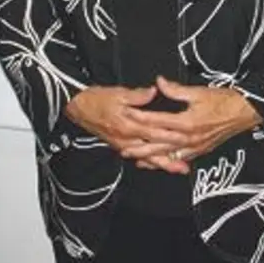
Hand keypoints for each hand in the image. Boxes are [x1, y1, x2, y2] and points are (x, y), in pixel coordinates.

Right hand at [63, 86, 186, 162]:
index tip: (185, 139)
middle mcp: (126, 139)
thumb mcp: (117, 93)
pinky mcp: (120, 145)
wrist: (78, 108)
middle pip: (153, 151)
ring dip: (162, 164)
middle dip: (170, 160)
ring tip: (177, 170)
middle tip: (185, 167)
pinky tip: (158, 164)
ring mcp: (123, 144)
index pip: (154, 132)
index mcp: (128, 125)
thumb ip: (137, 95)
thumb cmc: (96, 100)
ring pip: (146, 157)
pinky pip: (138, 156)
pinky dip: (150, 162)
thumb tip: (152, 92)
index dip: (171, 136)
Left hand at [119, 77, 262, 174]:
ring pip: (169, 155)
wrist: (246, 112)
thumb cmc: (224, 100)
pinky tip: (163, 164)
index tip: (127, 116)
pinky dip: (170, 162)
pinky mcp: (202, 149)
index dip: (140, 118)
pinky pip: (182, 158)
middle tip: (123, 149)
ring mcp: (196, 146)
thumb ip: (176, 89)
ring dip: (152, 159)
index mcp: (186, 122)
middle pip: (159, 144)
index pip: (157, 121)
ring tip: (137, 162)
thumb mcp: (199, 91)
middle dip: (140, 148)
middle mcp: (189, 138)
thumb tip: (159, 82)